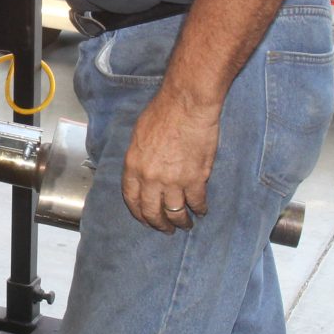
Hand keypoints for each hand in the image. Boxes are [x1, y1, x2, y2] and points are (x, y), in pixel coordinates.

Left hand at [121, 86, 220, 232]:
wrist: (187, 104)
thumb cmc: (163, 111)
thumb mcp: (139, 134)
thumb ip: (139, 157)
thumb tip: (143, 169)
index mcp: (133, 166)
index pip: (132, 199)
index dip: (139, 213)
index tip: (146, 219)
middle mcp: (150, 178)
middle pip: (152, 211)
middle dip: (159, 224)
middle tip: (166, 229)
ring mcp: (173, 181)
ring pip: (175, 212)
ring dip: (181, 222)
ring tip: (186, 225)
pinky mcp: (195, 179)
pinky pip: (196, 202)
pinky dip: (200, 209)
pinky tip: (201, 210)